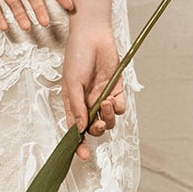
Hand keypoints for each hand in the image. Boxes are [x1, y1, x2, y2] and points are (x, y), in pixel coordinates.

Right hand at [61, 23, 125, 160]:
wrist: (93, 36)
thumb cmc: (77, 56)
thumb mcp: (72, 83)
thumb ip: (77, 107)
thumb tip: (80, 129)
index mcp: (73, 102)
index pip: (75, 129)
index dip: (78, 144)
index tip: (83, 155)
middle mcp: (88, 102)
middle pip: (94, 127)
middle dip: (97, 130)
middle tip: (98, 123)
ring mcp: (103, 96)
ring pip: (109, 120)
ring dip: (108, 117)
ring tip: (105, 104)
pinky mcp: (116, 89)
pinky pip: (120, 107)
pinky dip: (117, 107)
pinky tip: (112, 98)